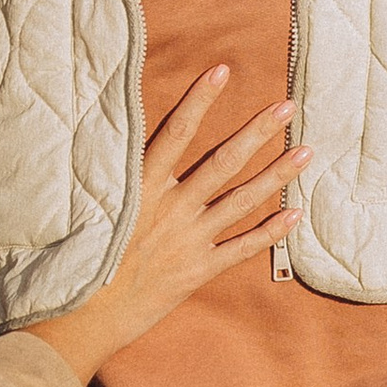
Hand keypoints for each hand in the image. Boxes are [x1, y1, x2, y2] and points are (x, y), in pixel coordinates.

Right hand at [21, 68, 300, 386]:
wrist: (83, 315)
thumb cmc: (81, 258)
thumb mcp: (93, 205)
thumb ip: (117, 176)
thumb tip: (121, 140)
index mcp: (142, 187)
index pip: (177, 132)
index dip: (200, 100)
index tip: (222, 70)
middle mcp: (172, 208)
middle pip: (223, 161)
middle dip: (258, 131)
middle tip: (287, 107)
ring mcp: (189, 239)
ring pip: (242, 199)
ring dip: (276, 175)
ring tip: (305, 151)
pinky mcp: (198, 270)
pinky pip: (242, 247)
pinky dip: (270, 232)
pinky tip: (294, 215)